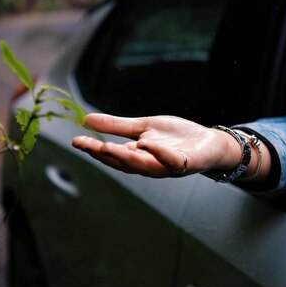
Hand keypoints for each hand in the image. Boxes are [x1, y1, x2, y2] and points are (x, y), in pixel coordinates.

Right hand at [71, 113, 240, 177]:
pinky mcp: (185, 163)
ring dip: (125, 158)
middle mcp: (149, 165)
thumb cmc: (176, 137)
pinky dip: (158, 154)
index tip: (76, 140)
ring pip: (142, 166)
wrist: (209, 142)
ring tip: (106, 147)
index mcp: (137, 156)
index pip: (111, 155)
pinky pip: (171, 161)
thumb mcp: (143, 127)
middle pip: (123, 163)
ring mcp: (166, 166)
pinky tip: (146, 144)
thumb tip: (86, 120)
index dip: (93, 149)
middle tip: (86, 145)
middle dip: (104, 155)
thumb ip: (117, 126)